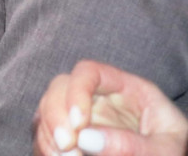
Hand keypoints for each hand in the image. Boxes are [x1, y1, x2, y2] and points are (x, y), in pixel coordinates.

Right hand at [33, 60, 187, 155]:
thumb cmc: (172, 154)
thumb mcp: (165, 149)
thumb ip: (132, 144)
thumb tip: (87, 139)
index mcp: (128, 89)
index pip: (90, 71)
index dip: (77, 90)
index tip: (79, 123)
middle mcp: (99, 97)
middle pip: (61, 86)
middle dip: (56, 114)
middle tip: (66, 145)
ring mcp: (82, 115)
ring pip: (47, 108)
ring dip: (49, 133)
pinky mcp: (71, 136)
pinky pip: (45, 132)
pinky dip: (45, 144)